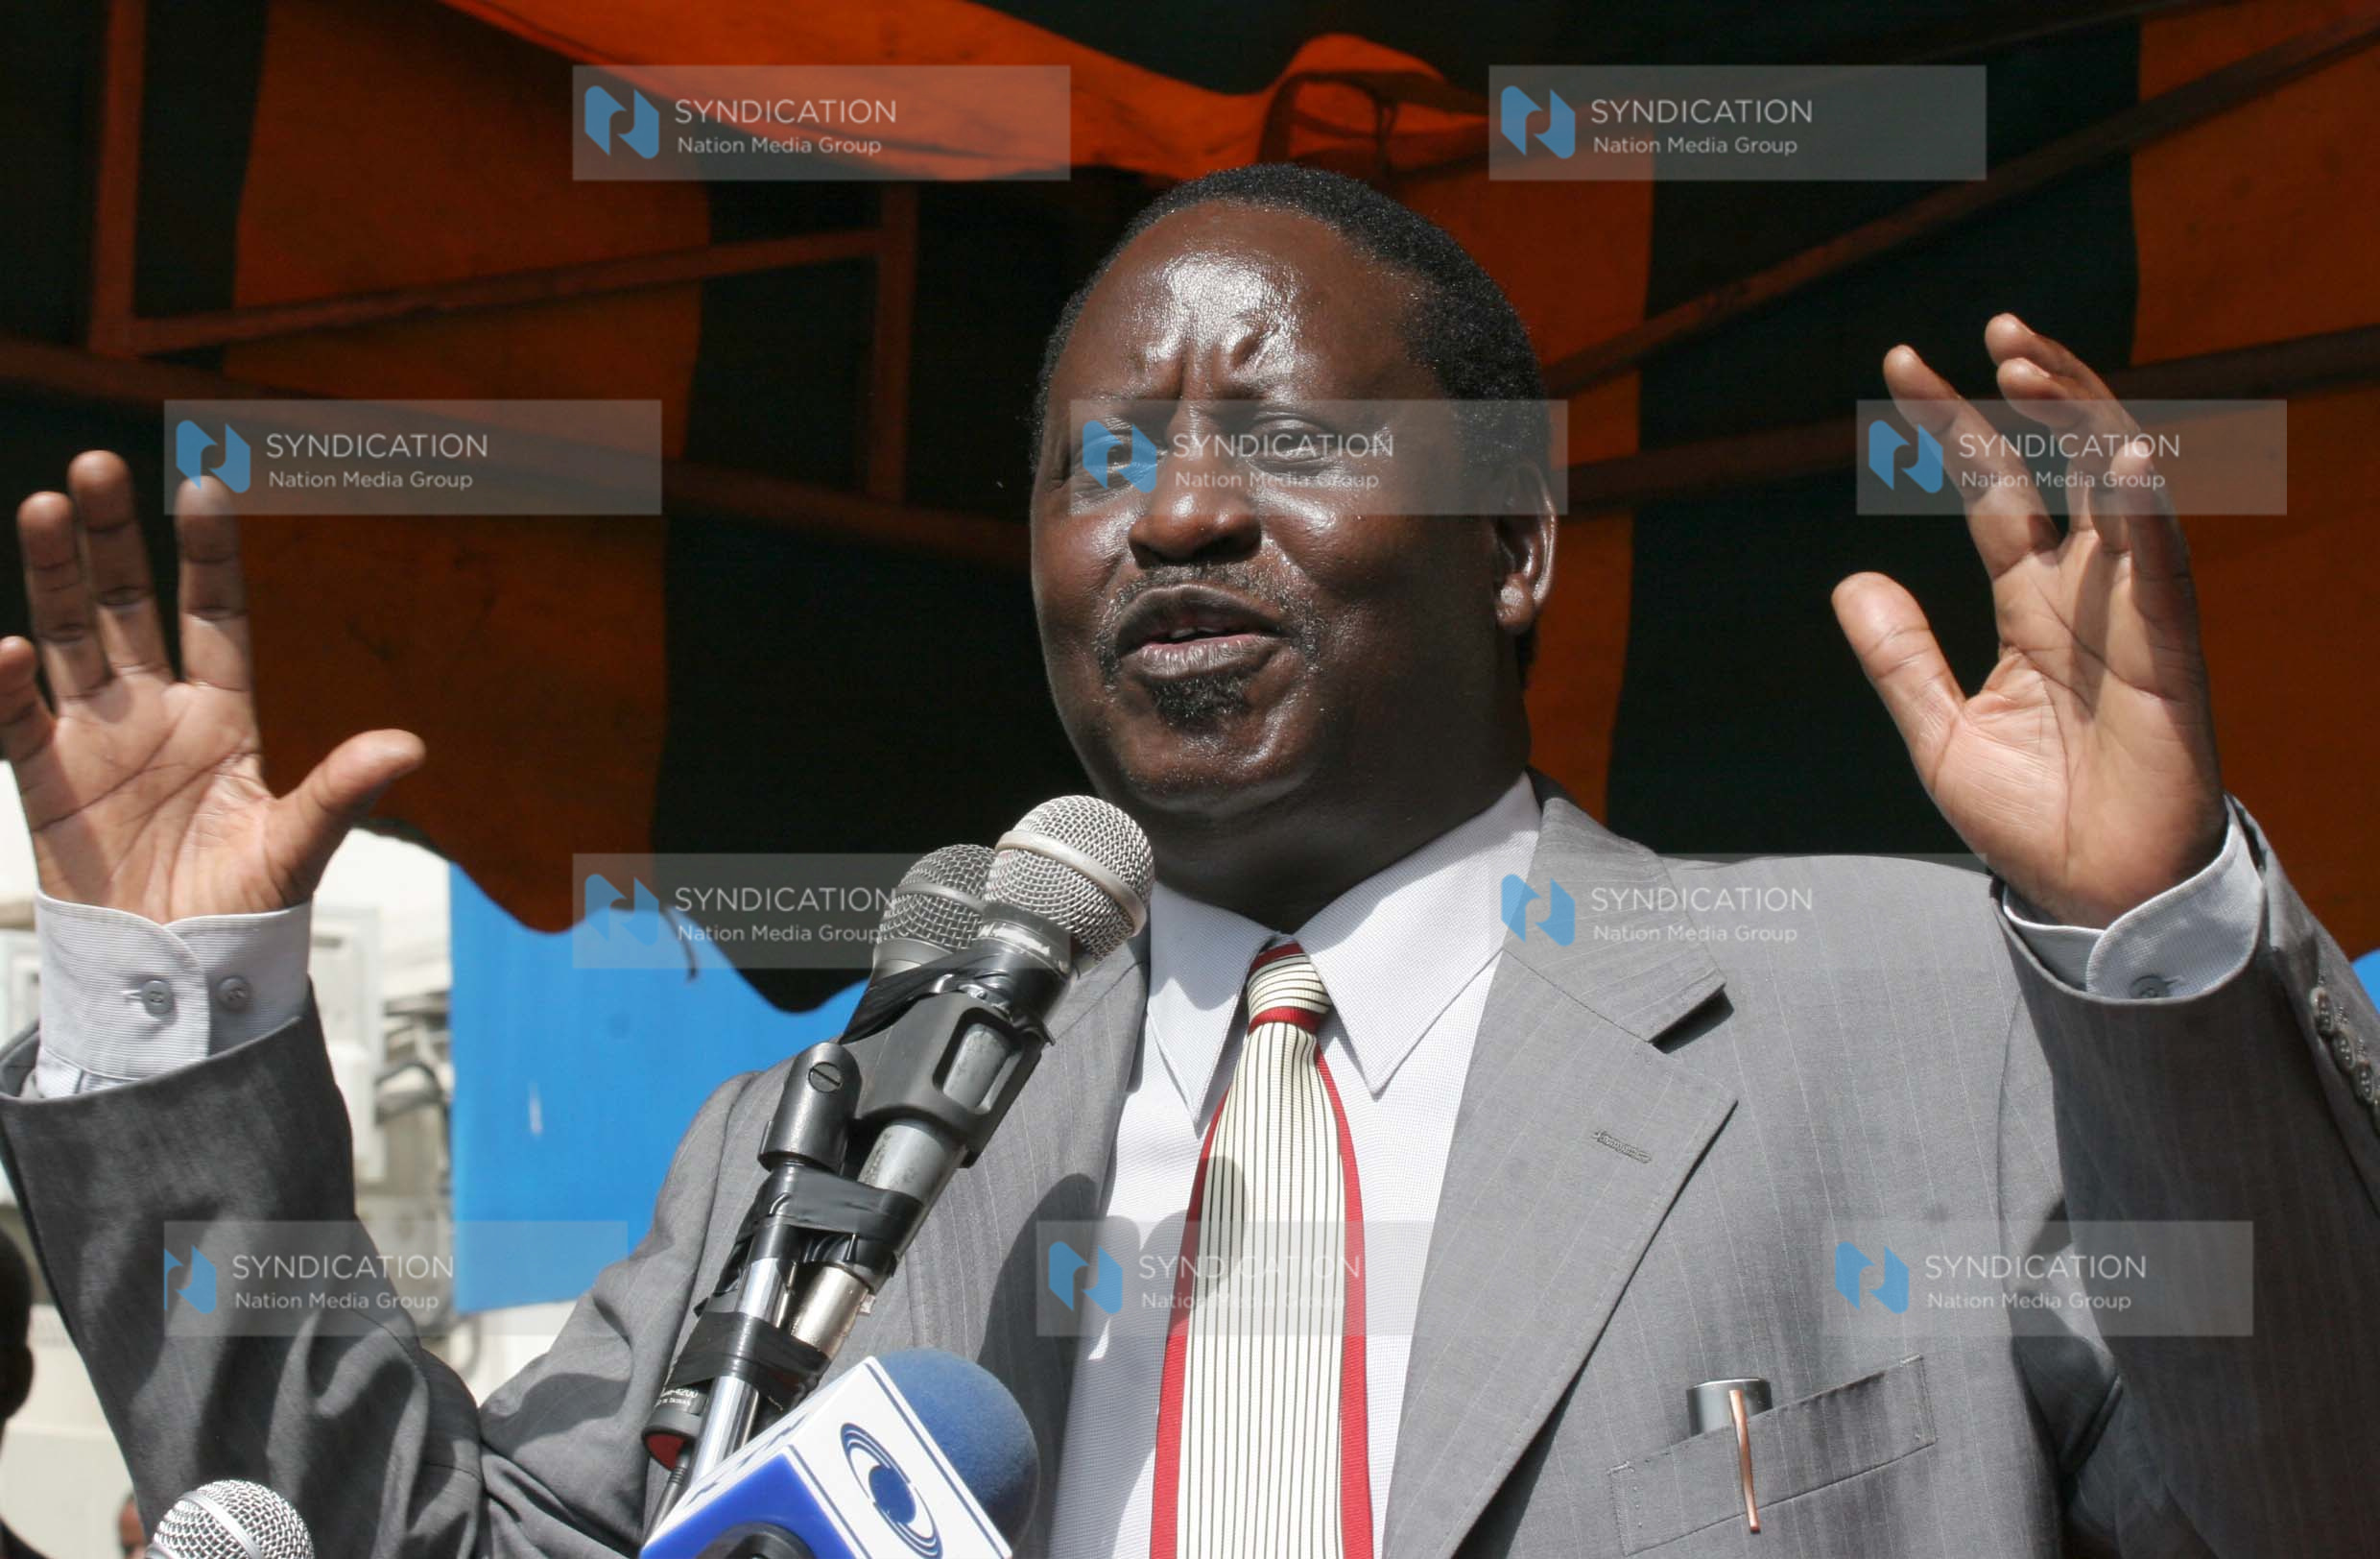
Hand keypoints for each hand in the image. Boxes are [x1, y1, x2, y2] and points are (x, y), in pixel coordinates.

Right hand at [1, 453, 423, 921]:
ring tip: (42, 506)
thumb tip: (409, 745)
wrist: (181, 976)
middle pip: (127, 605)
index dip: (206, 554)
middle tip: (96, 466)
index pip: (213, 614)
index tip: (202, 486)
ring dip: (55, 575)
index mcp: (223, 715)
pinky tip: (8, 646)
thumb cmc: (246, 911)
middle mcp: (155, 711)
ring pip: (68, 638)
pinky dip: (6, 685)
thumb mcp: (298, 846)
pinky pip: (16, 721)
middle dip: (113, 538)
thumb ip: (341, 791)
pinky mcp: (46, 782)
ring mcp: (96, 740)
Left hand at [1832, 315, 2226, 928]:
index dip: (1955, 425)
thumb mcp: (1937, 731)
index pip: (1995, 487)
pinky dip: (2145, 505)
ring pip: (2119, 484)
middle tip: (1990, 327)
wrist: (2096, 896)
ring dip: (2082, 417)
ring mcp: (2132, 610)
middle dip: (2032, 390)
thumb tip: (1850, 579)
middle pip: (2063, 460)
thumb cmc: (2032, 820)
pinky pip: (2164, 562)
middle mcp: (2086, 588)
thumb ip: (1897, 655)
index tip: (1902, 363)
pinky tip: (2121, 450)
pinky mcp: (2170, 649)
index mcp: (2030, 601)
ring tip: (2028, 359)